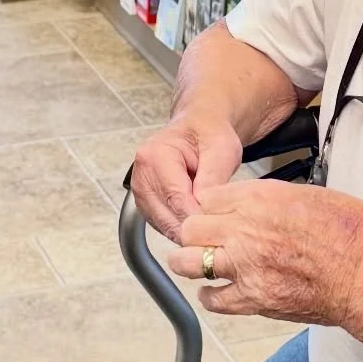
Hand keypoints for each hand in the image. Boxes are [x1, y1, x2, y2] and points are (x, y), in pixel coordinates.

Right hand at [130, 110, 242, 242]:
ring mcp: (141, 192)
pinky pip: (165, 227)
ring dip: (189, 230)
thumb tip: (204, 210)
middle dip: (196, 228)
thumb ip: (213, 178)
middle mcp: (142, 176)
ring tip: (212, 224)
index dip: (200, 218)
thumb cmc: (209, 134)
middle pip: (168, 218)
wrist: (199, 129)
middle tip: (221, 233)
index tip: (221, 227)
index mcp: (155, 156)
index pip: (176, 200)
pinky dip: (183, 228)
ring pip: (166, 227)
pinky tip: (200, 220)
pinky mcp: (146, 205)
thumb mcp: (221, 148)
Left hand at [171, 178, 362, 327]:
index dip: (210, 206)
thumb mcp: (309, 194)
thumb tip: (255, 204)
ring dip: (191, 262)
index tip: (215, 213)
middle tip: (204, 239)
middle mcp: (244, 230)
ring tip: (200, 263)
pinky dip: (210, 295)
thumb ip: (272, 198)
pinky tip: (219, 290)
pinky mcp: (252, 300)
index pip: (207, 197)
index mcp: (259, 198)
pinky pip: (212, 299)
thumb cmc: (351, 232)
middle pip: (190, 227)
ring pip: (187, 262)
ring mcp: (245, 267)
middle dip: (194, 232)